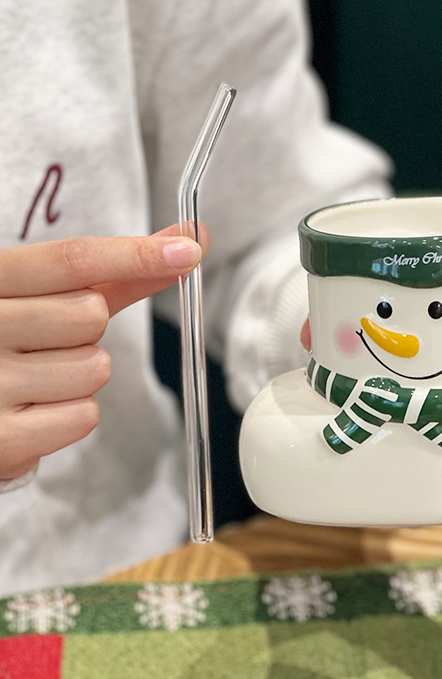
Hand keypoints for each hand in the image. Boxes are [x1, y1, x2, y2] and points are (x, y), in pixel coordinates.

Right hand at [0, 223, 208, 480]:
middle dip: (89, 329)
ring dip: (82, 375)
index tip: (186, 251)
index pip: (72, 259)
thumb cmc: (14, 342)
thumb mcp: (49, 298)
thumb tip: (185, 240)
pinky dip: (72, 415)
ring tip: (40, 377)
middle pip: (90, 314)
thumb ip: (116, 273)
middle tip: (50, 341)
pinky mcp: (3, 438)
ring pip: (95, 368)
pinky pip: (84, 416)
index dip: (135, 254)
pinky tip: (37, 409)